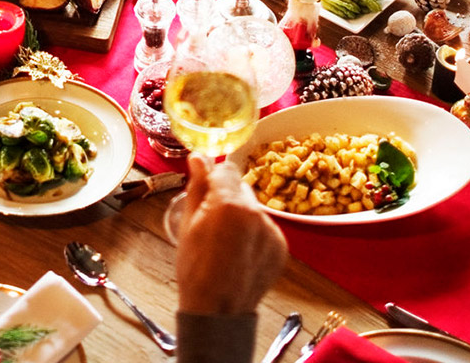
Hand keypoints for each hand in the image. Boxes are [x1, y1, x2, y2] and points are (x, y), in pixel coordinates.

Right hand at [175, 154, 286, 315]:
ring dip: (242, 216)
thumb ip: (197, 187)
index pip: (225, 169)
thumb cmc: (196, 271)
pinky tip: (240, 253)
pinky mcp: (281, 246)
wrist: (218, 312)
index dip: (213, 178)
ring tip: (226, 243)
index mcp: (229, 204)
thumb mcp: (188, 225)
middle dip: (227, 198)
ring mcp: (272, 230)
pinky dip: (255, 235)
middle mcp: (255, 213)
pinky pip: (266, 228)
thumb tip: (198, 158)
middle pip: (241, 188)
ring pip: (254, 208)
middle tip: (212, 223)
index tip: (205, 188)